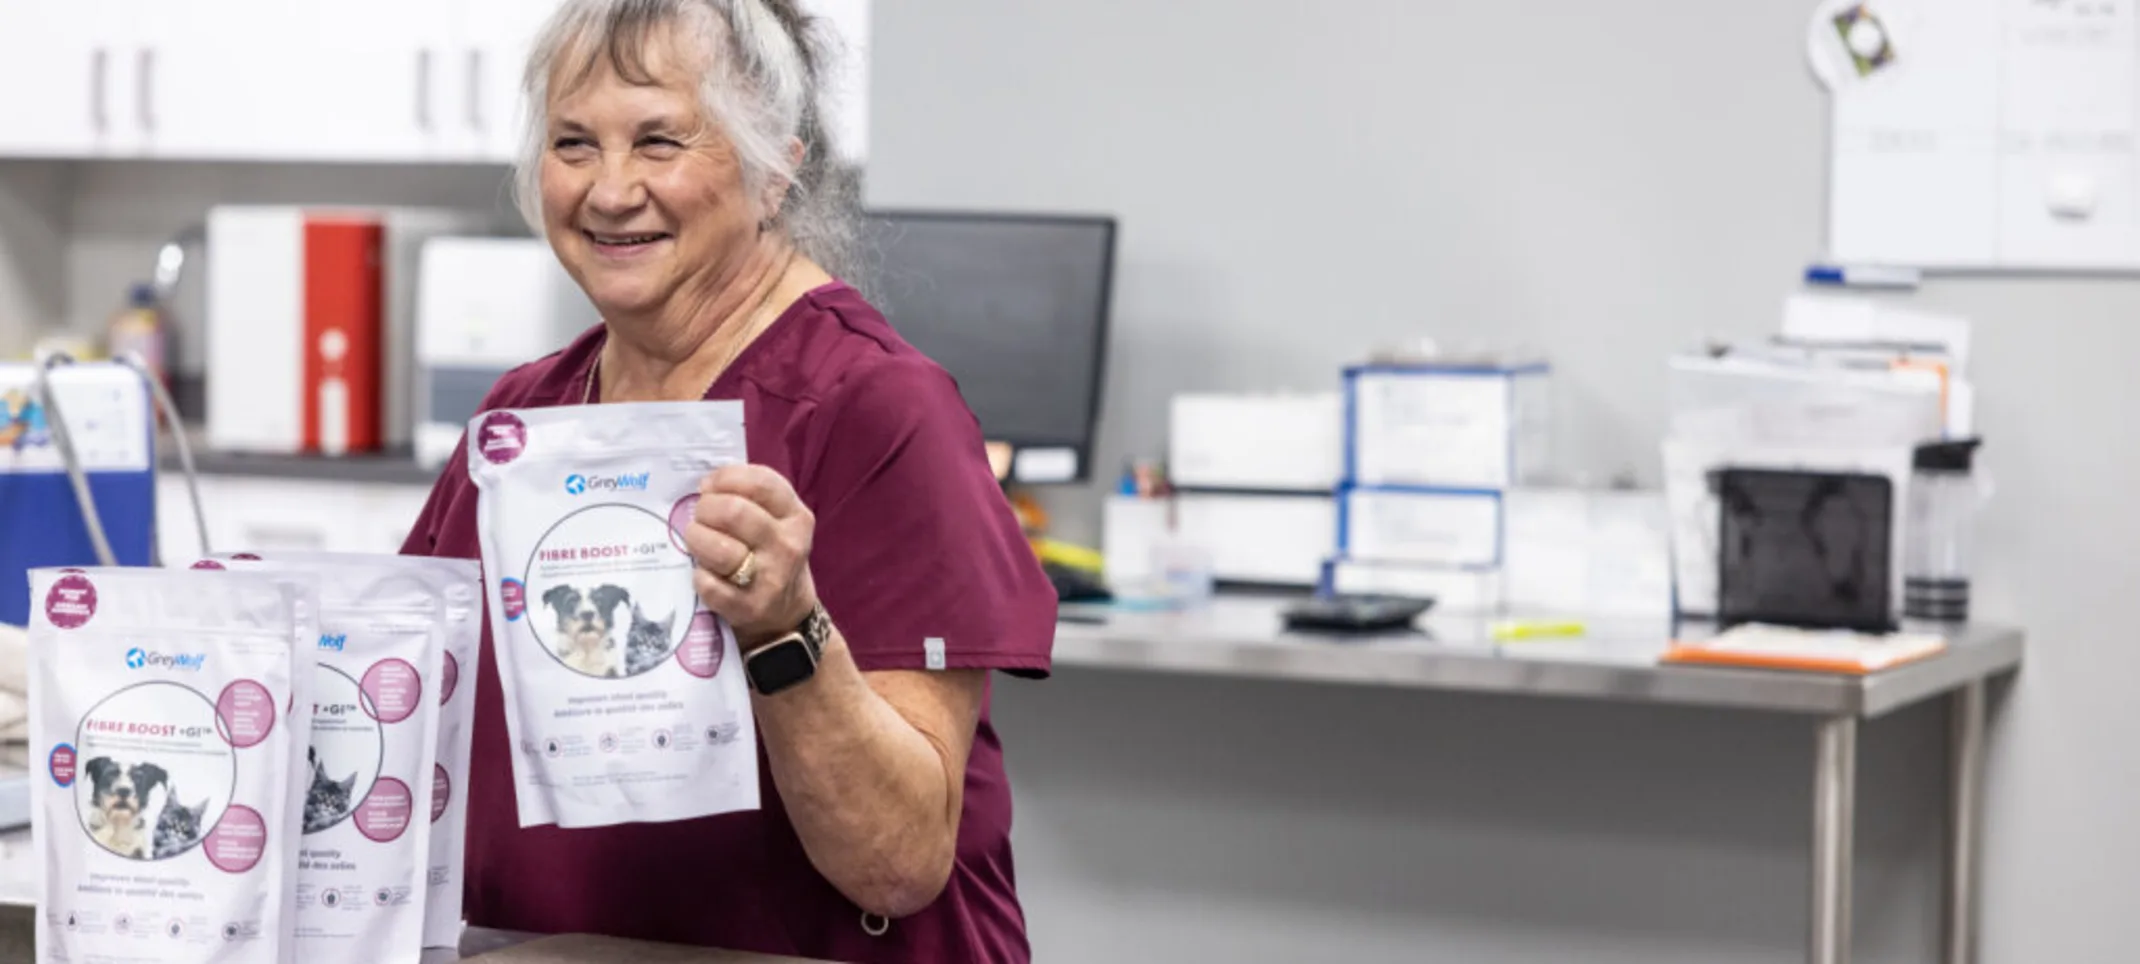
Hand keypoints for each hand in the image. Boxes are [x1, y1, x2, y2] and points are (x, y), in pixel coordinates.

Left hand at [683, 464, 818, 648]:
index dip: (725, 478)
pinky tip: (703, 574)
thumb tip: (707, 484)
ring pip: (719, 548)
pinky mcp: (749, 607)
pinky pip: (710, 585)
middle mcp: (787, 545)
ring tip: (696, 541)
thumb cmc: (772, 555)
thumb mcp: (779, 521)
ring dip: (696, 540)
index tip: (710, 486)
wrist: (787, 613)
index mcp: (796, 516)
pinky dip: (699, 577)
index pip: (760, 482)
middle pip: (733, 512)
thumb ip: (751, 497)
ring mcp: (770, 578)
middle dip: (705, 509)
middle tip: (700, 516)